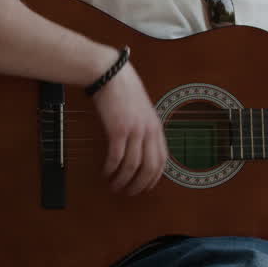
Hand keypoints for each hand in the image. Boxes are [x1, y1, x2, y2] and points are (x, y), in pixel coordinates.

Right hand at [92, 61, 167, 194]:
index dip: (154, 178)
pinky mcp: (118, 129)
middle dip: (139, 185)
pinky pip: (116, 158)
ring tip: (114, 186)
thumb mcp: (142, 110)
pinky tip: (105, 173)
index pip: (162, 160)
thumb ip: (145, 128)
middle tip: (128, 193)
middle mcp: (149, 131)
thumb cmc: (124, 90)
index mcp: (156, 127)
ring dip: (123, 181)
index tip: (145, 187)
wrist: (111, 74)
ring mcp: (134, 130)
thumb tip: (140, 148)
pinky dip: (111, 169)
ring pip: (132, 166)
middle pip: (150, 168)